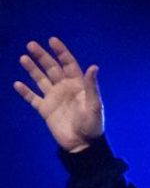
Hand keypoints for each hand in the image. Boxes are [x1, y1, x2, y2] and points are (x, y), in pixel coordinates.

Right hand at [13, 37, 103, 152]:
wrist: (83, 146)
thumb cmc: (92, 126)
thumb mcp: (94, 106)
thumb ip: (91, 86)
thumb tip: (94, 66)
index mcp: (77, 85)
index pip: (68, 64)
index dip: (61, 52)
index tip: (52, 41)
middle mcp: (64, 88)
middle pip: (51, 68)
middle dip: (42, 56)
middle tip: (31, 45)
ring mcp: (54, 98)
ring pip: (40, 79)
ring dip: (32, 69)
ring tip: (23, 58)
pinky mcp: (45, 110)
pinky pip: (33, 98)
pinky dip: (25, 92)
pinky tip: (17, 84)